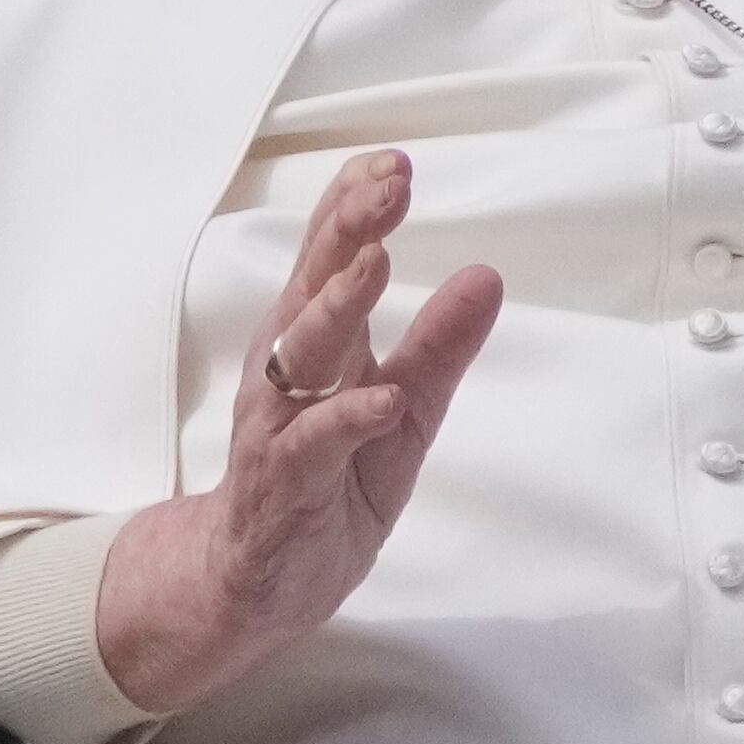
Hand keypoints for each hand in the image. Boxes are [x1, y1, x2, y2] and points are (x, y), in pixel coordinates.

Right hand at [95, 154, 500, 715]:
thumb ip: (438, 347)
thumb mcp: (405, 411)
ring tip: (376, 264)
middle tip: (388, 184)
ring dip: (336, 306)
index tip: (393, 161)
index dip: (355, 207)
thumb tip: (486, 275)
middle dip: (346, 231)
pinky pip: (312, 445)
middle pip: (311, 287)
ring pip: (300, 354)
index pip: (328, 258)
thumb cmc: (330, 485)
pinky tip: (382, 398)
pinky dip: (346, 419)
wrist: (257, 583)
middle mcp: (283, 371)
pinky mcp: (280, 484)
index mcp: (310, 342)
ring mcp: (275, 425)